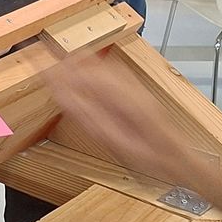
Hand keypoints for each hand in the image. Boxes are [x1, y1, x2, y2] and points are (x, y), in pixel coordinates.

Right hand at [42, 51, 216, 191]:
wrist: (182, 159)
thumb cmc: (152, 158)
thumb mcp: (116, 143)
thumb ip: (88, 118)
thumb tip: (62, 97)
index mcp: (122, 95)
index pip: (82, 73)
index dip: (58, 69)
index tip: (38, 66)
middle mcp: (128, 84)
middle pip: (89, 62)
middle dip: (63, 63)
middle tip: (41, 65)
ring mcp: (133, 84)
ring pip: (98, 64)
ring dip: (75, 65)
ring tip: (54, 69)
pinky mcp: (135, 89)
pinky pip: (107, 71)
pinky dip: (88, 70)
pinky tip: (79, 76)